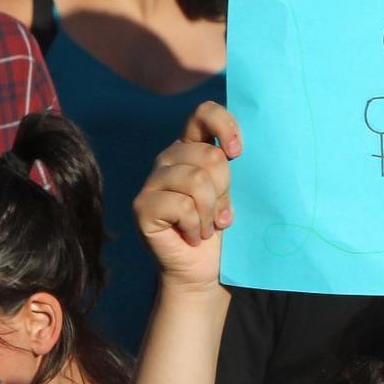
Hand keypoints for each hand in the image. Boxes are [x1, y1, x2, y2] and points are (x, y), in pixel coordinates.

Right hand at [135, 102, 241, 293]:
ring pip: (196, 180)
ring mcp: (153, 181)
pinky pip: (181, 205)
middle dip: (224, 190)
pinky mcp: (142, 206)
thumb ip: (234, 167)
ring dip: (211, 211)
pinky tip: (194, 235)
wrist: (205, 270)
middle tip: (221, 213)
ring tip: (209, 226)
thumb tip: (240, 149)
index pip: (203, 113)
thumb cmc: (223, 229)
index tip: (238, 153)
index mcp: (193, 148)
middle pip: (209, 156)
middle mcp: (169, 159)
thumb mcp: (235, 193)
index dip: (224, 126)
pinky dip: (197, 225)